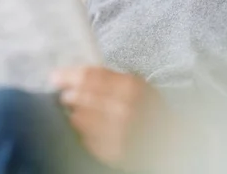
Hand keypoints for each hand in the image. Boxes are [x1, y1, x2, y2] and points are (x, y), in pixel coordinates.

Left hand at [50, 67, 173, 170]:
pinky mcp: (113, 151)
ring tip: (75, 111)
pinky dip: (83, 131)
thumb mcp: (137, 86)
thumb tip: (75, 75)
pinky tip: (87, 127)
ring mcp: (118, 132)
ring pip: (80, 119)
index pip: (90, 76)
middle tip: (63, 95)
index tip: (54, 76)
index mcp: (131, 87)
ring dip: (74, 114)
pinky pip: (86, 139)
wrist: (171, 141)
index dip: (68, 75)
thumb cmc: (151, 109)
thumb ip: (110, 79)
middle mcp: (124, 108)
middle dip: (68, 95)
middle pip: (82, 96)